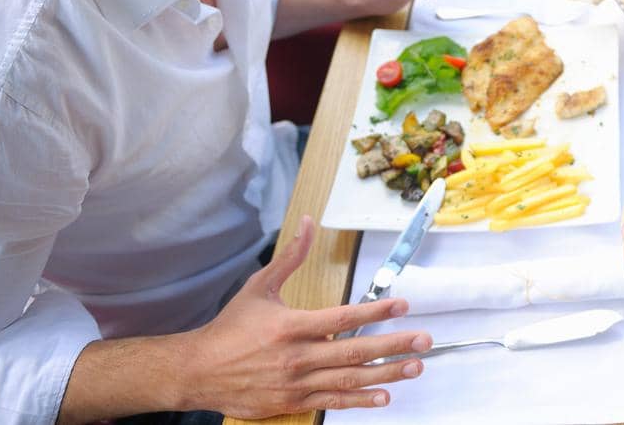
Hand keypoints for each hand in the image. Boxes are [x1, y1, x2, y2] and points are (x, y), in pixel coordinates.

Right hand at [180, 217, 431, 415]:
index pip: (342, 318)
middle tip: (424, 341)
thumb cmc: (230, 328)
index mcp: (291, 326)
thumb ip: (290, 256)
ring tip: (415, 368)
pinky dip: (359, 400)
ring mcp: (297, 383)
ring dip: (385, 374)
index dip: (375, 312)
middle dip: (394, 345)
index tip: (403, 305)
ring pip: (349, 380)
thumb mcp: (259, 286)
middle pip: (354, 352)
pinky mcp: (292, 402)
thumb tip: (309, 222)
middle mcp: (298, 356)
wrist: (198, 371)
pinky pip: (333, 401)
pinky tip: (383, 396)